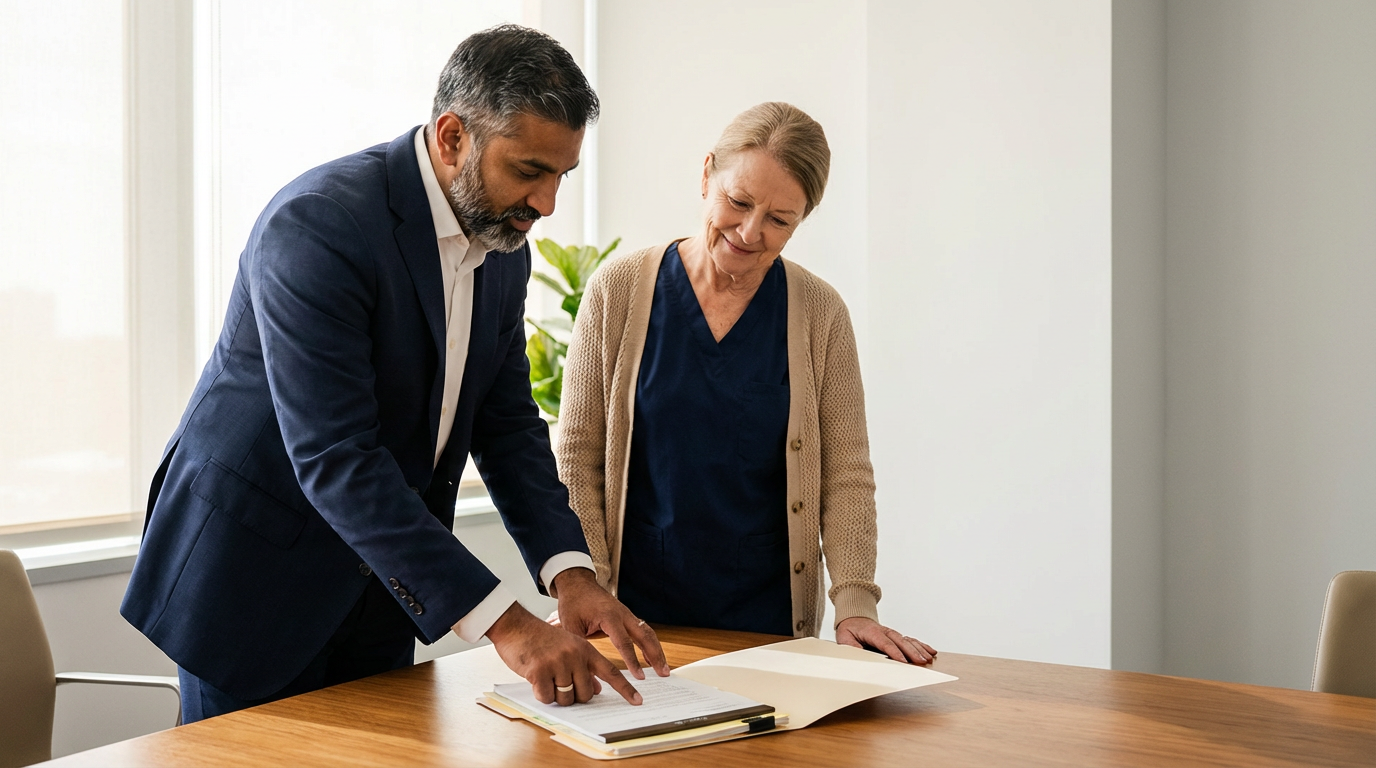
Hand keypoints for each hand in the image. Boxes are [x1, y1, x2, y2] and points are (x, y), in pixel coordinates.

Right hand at [483, 601, 643, 706]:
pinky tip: (535, 679)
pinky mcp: (539, 671)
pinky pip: (547, 697)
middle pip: (585, 694)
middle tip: (560, 684)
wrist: (515, 626)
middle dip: (574, 696)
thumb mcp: (567, 648)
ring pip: (566, 698)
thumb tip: (595, 690)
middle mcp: (574, 655)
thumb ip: (583, 667)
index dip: (625, 688)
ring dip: (556, 695)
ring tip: (546, 678)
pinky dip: (541, 694)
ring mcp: (557, 663)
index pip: (610, 672)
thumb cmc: (540, 639)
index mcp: (584, 649)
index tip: (638, 700)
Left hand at [552, 568, 670, 678]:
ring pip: (648, 632)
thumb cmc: (573, 603)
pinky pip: (643, 630)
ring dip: (657, 650)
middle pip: (645, 635)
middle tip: (663, 673)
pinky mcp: (627, 615)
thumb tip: (585, 675)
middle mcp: (622, 614)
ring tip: (663, 669)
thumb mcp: (571, 628)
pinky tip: (651, 657)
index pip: (624, 642)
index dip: (632, 661)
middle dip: (656, 655)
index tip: (639, 677)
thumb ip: (580, 651)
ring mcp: (627, 613)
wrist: (577, 583)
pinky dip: (650, 644)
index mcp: (609, 616)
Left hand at [836, 617, 936, 664]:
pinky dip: (921, 645)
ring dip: (919, 649)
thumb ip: (851, 648)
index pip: (884, 643)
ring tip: (929, 658)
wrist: (853, 618)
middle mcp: (884, 631)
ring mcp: (892, 633)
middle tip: (921, 662)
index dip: (894, 652)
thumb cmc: (849, 630)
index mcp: (871, 632)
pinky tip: (931, 651)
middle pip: (900, 641)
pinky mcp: (896, 636)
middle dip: (911, 652)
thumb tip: (858, 656)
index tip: (903, 661)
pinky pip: (911, 640)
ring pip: (907, 640)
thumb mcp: (844, 639)